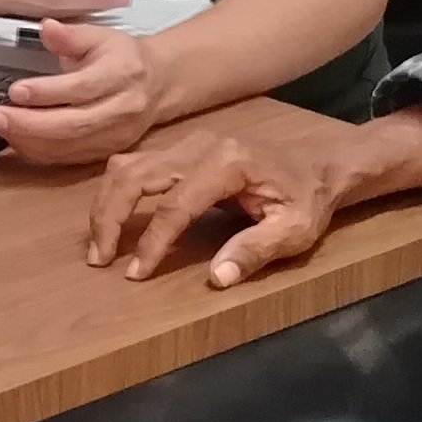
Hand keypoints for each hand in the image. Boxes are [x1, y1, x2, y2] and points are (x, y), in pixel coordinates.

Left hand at [0, 19, 162, 162]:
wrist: (159, 85)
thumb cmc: (123, 58)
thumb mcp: (100, 36)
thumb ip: (71, 35)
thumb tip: (46, 27)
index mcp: (122, 74)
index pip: (82, 88)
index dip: (47, 92)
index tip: (14, 91)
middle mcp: (121, 109)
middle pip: (72, 125)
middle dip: (27, 123)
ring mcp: (115, 136)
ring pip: (68, 147)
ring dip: (27, 140)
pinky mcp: (106, 153)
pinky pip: (67, 159)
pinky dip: (37, 151)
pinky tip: (14, 139)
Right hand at [84, 98, 421, 285]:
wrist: (321, 163)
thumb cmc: (309, 198)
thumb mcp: (294, 231)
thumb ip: (255, 251)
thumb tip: (217, 278)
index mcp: (227, 163)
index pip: (175, 204)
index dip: (153, 241)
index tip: (137, 273)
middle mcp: (200, 145)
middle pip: (136, 175)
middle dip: (111, 216)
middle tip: (100, 258)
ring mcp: (188, 143)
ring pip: (128, 165)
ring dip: (107, 203)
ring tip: (100, 245)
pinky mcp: (182, 150)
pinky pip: (137, 164)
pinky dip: (117, 192)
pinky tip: (114, 222)